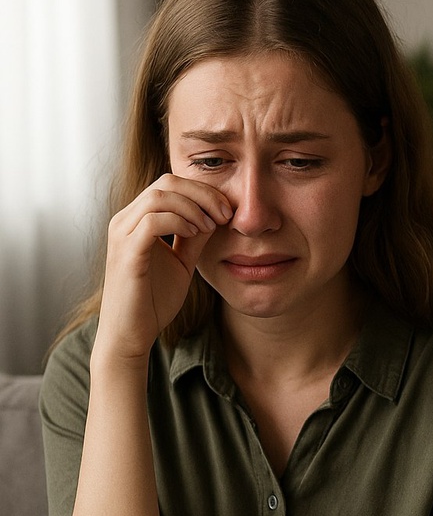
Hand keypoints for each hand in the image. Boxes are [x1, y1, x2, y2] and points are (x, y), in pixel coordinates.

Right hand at [96, 174, 231, 359]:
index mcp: (136, 219)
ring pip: (159, 196)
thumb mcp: (182, 262)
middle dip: (203, 194)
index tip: (227, 211)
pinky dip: (180, 222)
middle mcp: (124, 221)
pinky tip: (196, 234)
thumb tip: (217, 215)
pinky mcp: (126, 253)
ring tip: (210, 227)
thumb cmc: (153, 300)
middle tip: (226, 214)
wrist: (131, 333)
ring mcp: (122, 235)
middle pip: (166, 182)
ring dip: (193, 207)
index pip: (170, 183)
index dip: (203, 191)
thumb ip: (195, 237)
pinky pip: (152, 221)